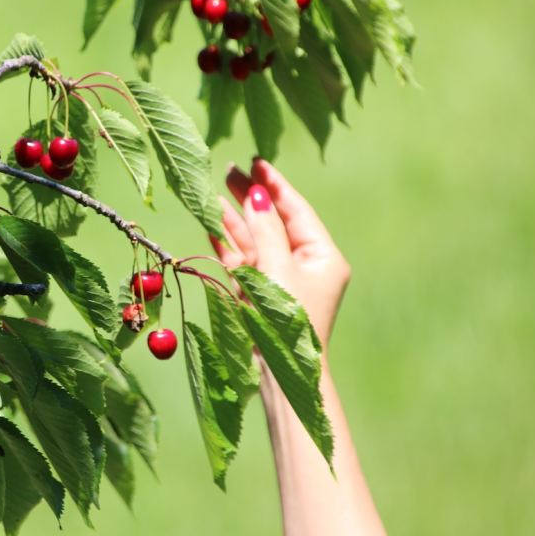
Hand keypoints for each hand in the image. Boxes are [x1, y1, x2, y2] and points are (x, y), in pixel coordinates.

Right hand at [211, 158, 349, 349]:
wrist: (281, 374)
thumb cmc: (287, 319)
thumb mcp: (276, 268)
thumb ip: (264, 229)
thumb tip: (256, 194)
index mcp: (322, 256)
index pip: (296, 209)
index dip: (274, 184)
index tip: (256, 161)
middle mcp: (303, 265)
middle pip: (274, 221)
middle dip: (252, 197)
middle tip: (229, 170)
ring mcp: (279, 280)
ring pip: (255, 239)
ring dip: (236, 217)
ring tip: (214, 192)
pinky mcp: (258, 295)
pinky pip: (243, 261)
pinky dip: (228, 242)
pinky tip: (212, 223)